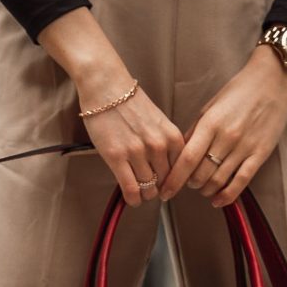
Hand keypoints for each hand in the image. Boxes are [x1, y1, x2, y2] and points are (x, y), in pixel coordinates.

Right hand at [78, 81, 184, 207]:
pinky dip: (133, 199)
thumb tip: (167, 170)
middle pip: (165, 182)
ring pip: (148, 189)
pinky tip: (132, 199)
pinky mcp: (117, 158)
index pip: (180, 171)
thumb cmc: (130, 102)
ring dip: (145, 194)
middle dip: (159, 188)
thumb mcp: (159, 122)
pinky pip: (131, 189)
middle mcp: (158, 146)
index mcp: (172, 137)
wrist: (106, 87)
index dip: (174, 181)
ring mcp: (138, 152)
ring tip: (140, 192)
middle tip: (151, 188)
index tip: (167, 185)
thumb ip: (166, 144)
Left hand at [159, 45, 286, 206]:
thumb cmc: (239, 92)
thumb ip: (195, 132)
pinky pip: (241, 182)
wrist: (273, 81)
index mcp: (210, 123)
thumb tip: (180, 155)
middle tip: (189, 182)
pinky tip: (218, 201)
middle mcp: (226, 137)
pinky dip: (227, 196)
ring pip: (218, 181)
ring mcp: (244, 147)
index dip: (174, 179)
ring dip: (206, 190)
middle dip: (190, 184)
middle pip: (201, 174)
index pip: (187, 159)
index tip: (165, 191)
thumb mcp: (210, 107)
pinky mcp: (260, 154)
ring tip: (203, 188)